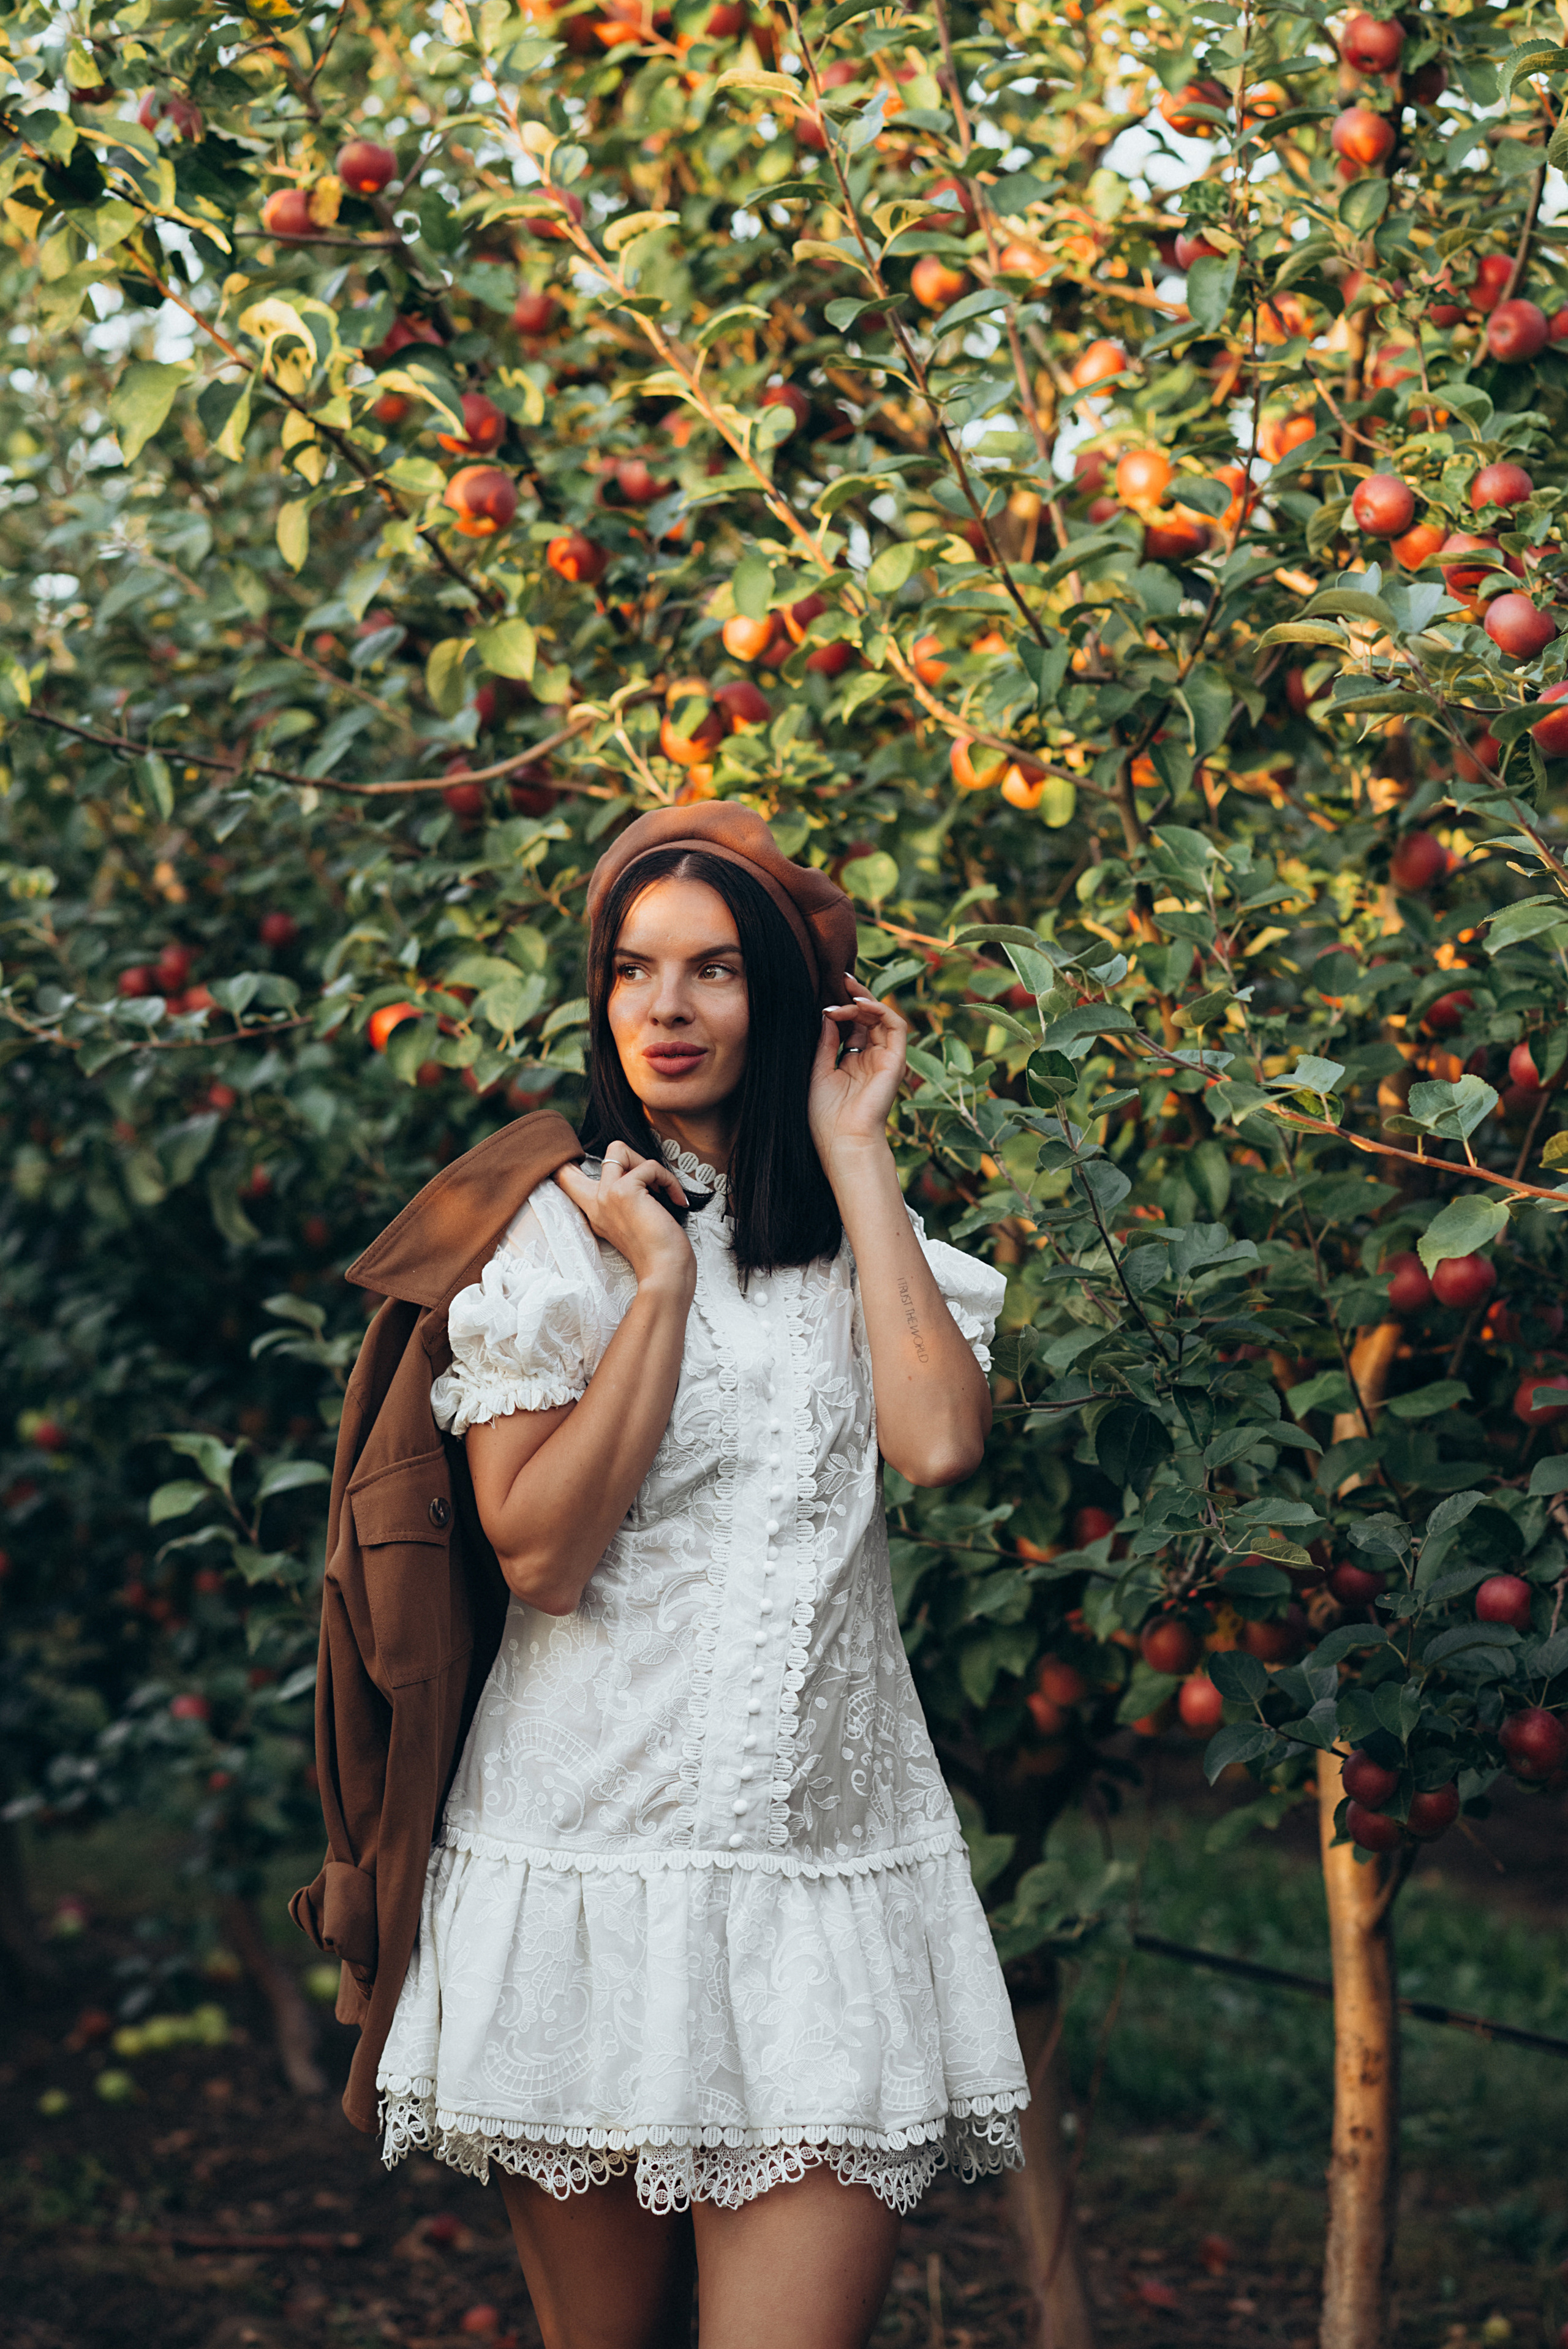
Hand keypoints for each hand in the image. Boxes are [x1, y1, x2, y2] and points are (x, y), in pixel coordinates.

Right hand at [557, 1145, 694, 1292]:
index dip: (568, 1163)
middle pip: (578, 1160)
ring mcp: (606, 1195)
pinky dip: (668, 1179)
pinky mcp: (623, 1191)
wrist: (665, 1271)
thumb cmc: (658, 1252)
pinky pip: (650, 1166)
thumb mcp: (633, 1222)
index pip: (564, 1179)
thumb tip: (638, 1173)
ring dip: (646, 1163)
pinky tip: (676, 1199)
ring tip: (661, 1186)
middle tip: (647, 1179)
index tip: (595, 1166)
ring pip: (617, 1150)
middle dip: (613, 1158)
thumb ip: (625, 1200)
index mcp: (595, 1212)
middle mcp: (595, 1202)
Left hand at [808, 987, 907, 1170]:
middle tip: (840, 978)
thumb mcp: (819, 1071)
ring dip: (865, 1000)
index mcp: (853, 1063)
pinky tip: (859, 1004)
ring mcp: (885, 1059)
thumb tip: (826, 1014)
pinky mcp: (896, 1061)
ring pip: (883, 1017)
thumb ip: (826, 1042)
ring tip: (845, 990)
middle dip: (855, 996)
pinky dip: (880, 1010)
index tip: (825, 994)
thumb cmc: (826, 1116)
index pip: (853, 1026)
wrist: (843, 1141)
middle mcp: (871, 1059)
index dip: (843, 1007)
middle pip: (869, 1018)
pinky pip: (896, 1026)